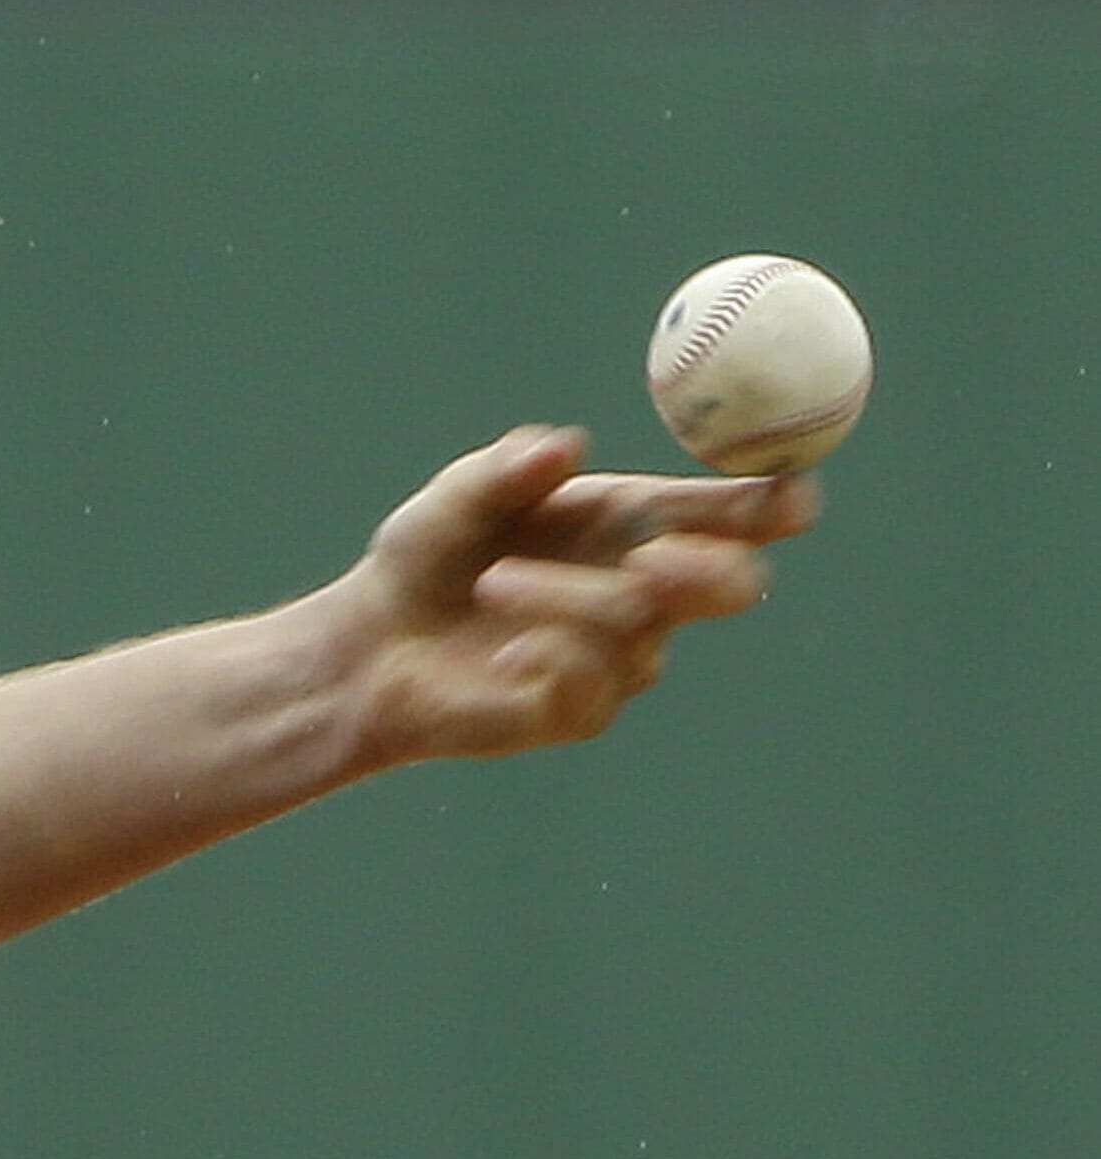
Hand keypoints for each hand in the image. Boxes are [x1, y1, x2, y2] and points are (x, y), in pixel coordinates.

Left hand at [313, 424, 818, 763]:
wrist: (367, 642)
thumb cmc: (423, 556)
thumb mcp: (454, 498)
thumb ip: (506, 468)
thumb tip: (565, 446)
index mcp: (634, 521)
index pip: (730, 513)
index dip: (773, 504)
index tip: (792, 496)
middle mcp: (642, 588)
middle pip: (732, 584)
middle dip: (712, 566)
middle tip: (654, 553)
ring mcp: (618, 656)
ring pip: (642, 627)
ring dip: (571, 599)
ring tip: (494, 584)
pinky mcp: (578, 712)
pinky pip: (596, 687)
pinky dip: (556, 659)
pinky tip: (508, 654)